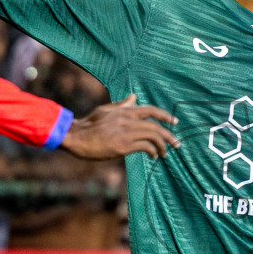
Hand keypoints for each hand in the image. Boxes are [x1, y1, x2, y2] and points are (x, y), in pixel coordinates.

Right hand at [60, 94, 179, 159]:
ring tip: (165, 153)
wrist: (75, 136)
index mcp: (124, 111)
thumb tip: (134, 97)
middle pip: (156, 126)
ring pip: (153, 136)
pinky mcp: (122, 146)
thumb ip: (123, 105)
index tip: (175, 122)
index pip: (150, 110)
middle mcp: (127, 120)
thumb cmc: (89, 125)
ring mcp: (125, 133)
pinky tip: (153, 156)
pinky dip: (152, 151)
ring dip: (163, 146)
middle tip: (177, 144)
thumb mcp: (106, 110)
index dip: (165, 116)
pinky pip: (144, 147)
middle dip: (169, 135)